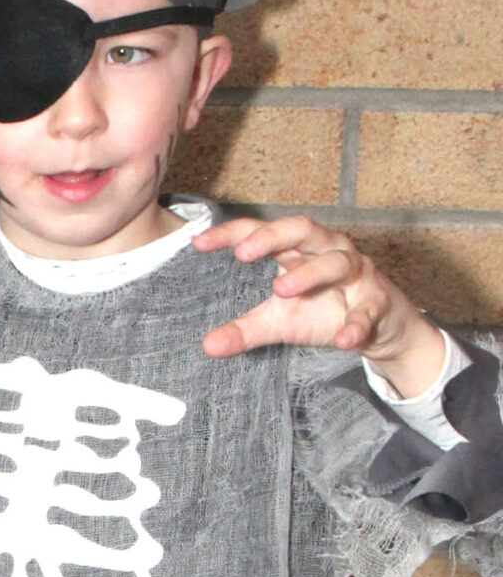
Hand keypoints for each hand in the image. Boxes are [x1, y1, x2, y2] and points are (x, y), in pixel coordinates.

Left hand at [196, 216, 446, 396]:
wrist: (378, 326)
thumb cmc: (323, 310)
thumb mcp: (280, 320)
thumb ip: (245, 329)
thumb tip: (207, 347)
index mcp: (298, 250)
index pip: (262, 232)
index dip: (233, 233)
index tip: (199, 243)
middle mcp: (327, 251)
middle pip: (303, 229)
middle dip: (273, 236)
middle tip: (242, 253)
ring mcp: (356, 273)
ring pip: (337, 262)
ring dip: (310, 273)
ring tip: (281, 290)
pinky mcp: (377, 300)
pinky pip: (368, 309)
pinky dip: (356, 323)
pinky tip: (343, 339)